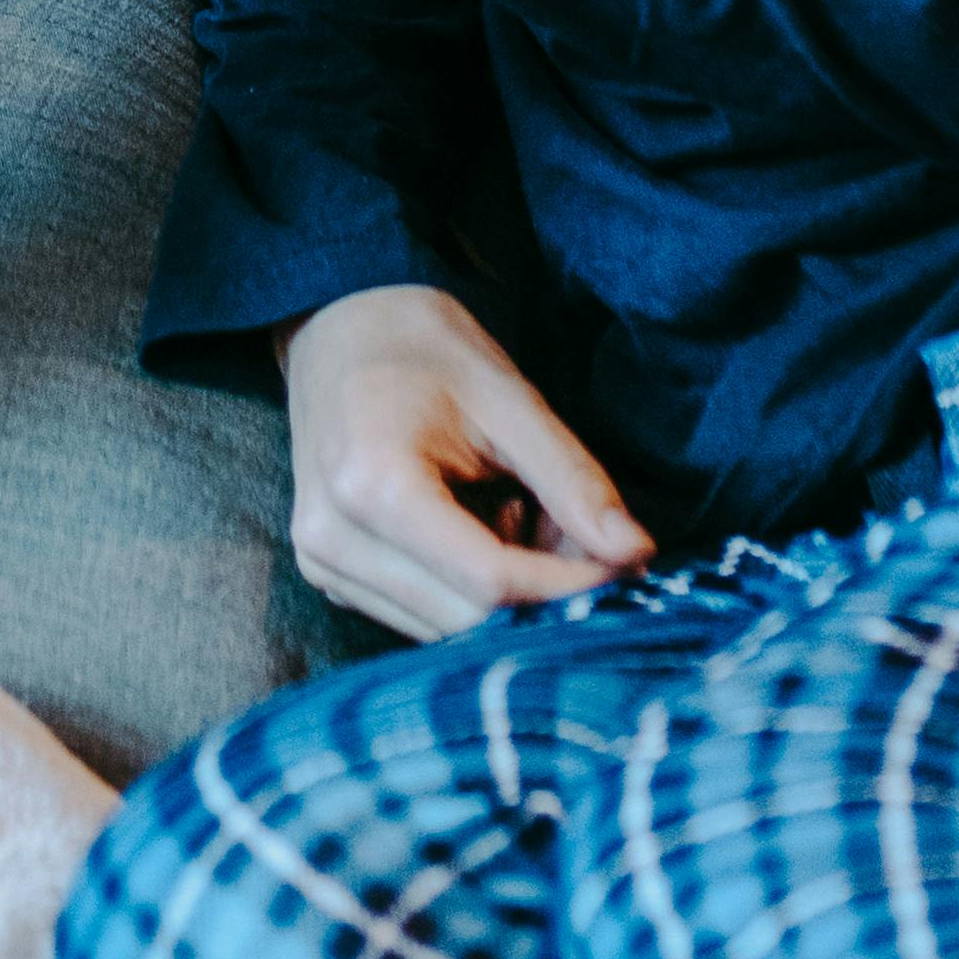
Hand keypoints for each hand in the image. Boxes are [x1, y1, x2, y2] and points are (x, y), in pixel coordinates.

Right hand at [277, 283, 653, 640]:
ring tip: (526, 520)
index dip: (570, 585)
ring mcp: (322, 566)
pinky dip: (469, 592)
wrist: (339, 326)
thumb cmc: (424, 349)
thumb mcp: (509, 400)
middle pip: (466, 620)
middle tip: (585, 542)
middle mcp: (331, 542)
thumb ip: (572, 481)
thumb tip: (636, 553)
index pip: (490, 582)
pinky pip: (418, 616)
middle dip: (542, 595)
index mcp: (372, 487)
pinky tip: (484, 530)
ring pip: (444, 631)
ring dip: (507, 599)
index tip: (627, 564)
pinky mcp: (327, 576)